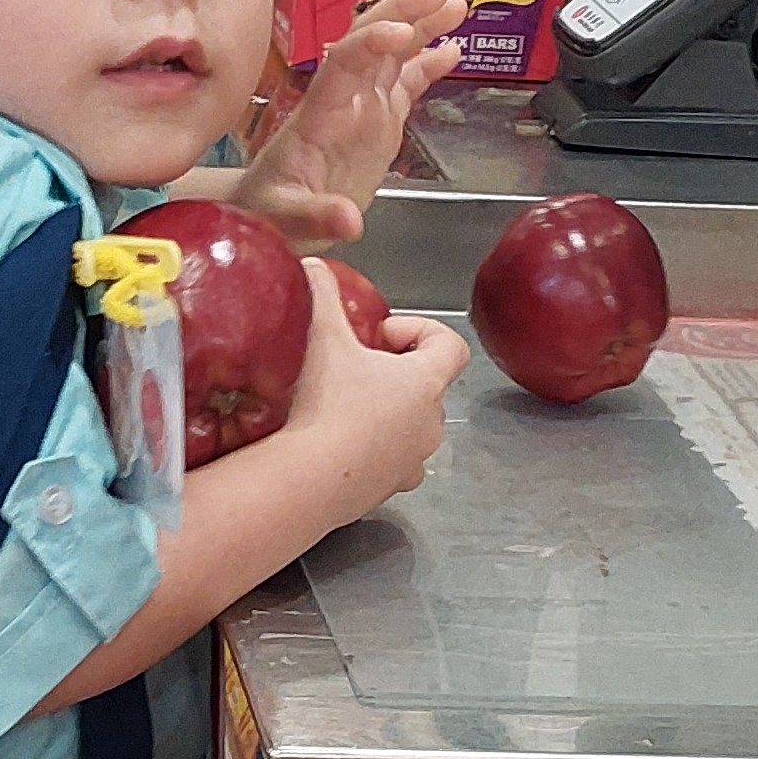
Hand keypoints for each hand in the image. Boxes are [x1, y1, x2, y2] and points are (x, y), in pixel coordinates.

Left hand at [234, 0, 468, 245]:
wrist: (268, 215)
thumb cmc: (268, 210)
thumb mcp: (286, 218)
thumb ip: (316, 216)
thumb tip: (349, 221)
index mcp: (320, 112)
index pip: (344, 61)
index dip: (372, 42)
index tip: (403, 34)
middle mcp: (343, 99)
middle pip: (371, 40)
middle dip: (404, 11)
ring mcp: (362, 107)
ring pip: (393, 54)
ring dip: (422, 26)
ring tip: (456, 5)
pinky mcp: (378, 123)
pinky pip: (405, 84)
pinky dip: (428, 65)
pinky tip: (453, 50)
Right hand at [279, 260, 468, 517]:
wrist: (306, 482)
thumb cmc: (324, 407)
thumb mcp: (320, 336)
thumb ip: (320, 294)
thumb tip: (314, 268)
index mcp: (425, 383)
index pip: (451, 346)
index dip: (421, 331)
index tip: (383, 334)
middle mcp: (429, 424)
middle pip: (427, 387)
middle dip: (395, 373)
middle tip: (353, 366)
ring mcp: (410, 461)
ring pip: (409, 428)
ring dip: (385, 414)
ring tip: (340, 406)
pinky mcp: (386, 491)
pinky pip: (388, 464)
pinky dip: (369, 451)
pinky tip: (332, 443)